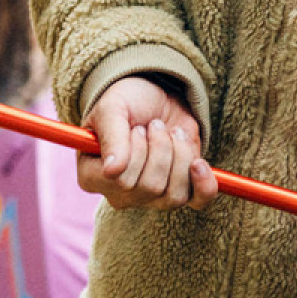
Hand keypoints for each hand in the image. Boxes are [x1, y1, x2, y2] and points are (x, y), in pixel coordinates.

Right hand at [78, 75, 217, 210]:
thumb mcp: (113, 108)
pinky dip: (204, 185)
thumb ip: (112, 136)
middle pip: (151, 187)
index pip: (121, 181)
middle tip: (155, 126)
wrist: (156, 96)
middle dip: (160, 147)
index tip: (137, 129)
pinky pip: (198, 201)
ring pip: (174, 195)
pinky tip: (199, 163)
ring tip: (172, 132)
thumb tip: (113, 171)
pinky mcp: (182, 187)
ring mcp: (152, 195)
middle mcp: (121, 194)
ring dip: (180, 155)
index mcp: (93, 176)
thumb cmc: (127, 102)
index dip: (136, 152)